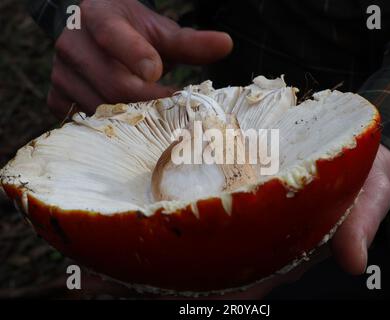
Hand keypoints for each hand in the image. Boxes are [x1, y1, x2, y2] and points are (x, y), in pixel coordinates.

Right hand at [48, 0, 232, 117]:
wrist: (95, 34)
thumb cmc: (133, 32)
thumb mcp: (159, 31)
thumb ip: (190, 42)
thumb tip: (227, 44)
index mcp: (96, 17)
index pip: (112, 35)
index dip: (135, 55)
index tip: (158, 73)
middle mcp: (71, 45)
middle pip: (112, 83)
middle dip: (147, 100)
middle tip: (176, 109)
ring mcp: (61, 75)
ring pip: (101, 107)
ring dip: (133, 118)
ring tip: (158, 118)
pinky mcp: (57, 99)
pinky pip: (86, 122)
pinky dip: (112, 127)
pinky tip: (132, 126)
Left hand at [66, 145, 389, 298]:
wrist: (359, 151)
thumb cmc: (362, 181)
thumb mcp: (367, 200)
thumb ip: (359, 226)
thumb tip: (353, 262)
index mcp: (281, 254)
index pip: (234, 286)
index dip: (193, 295)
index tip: (148, 296)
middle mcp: (252, 242)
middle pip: (195, 269)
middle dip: (147, 279)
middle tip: (94, 282)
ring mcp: (238, 220)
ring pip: (184, 242)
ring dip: (140, 248)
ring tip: (88, 254)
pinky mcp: (230, 193)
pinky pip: (189, 206)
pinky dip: (157, 212)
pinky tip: (123, 207)